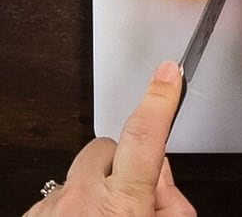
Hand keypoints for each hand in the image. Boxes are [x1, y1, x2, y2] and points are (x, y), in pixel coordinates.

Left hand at [24, 61, 195, 215]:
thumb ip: (173, 204)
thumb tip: (162, 183)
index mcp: (120, 206)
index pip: (144, 136)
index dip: (159, 99)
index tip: (169, 72)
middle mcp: (81, 200)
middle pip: (110, 146)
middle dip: (124, 164)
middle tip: (134, 201)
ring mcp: (54, 207)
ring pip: (84, 171)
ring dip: (98, 189)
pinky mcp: (35, 214)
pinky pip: (62, 193)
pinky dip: (76, 206)